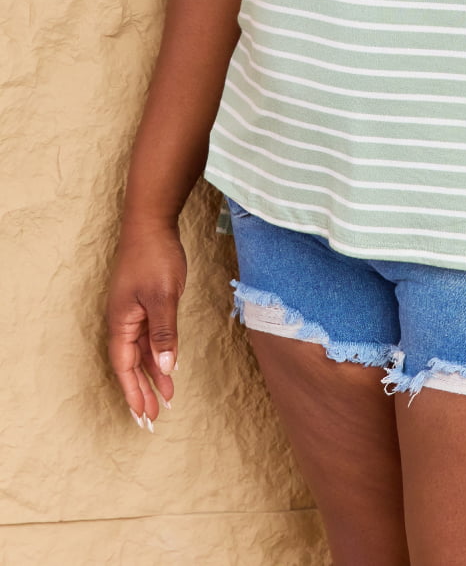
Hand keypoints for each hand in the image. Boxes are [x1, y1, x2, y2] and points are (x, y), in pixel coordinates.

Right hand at [106, 221, 185, 429]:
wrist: (152, 223)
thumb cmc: (154, 257)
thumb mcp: (163, 296)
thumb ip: (164, 333)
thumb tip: (166, 368)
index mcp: (121, 322)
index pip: (124, 366)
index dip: (133, 391)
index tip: (142, 415)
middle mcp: (123, 320)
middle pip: (130, 363)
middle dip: (142, 390)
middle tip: (153, 417)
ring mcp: (133, 311)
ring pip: (141, 351)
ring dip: (153, 374)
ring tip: (166, 397)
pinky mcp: (145, 302)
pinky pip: (149, 336)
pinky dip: (158, 353)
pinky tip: (169, 365)